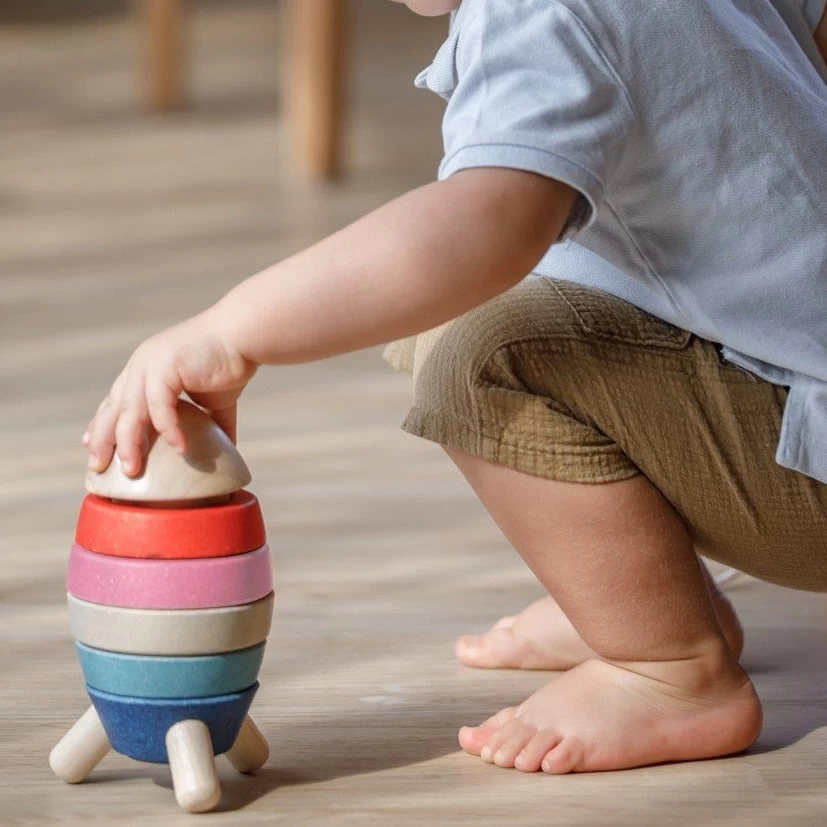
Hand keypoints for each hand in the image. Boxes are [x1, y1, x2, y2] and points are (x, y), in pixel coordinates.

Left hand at [84, 309, 257, 476]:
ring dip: (129, 444)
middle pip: (114, 409)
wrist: (243, 335)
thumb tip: (226, 448)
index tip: (92, 446)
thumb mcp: (212, 398)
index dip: (102, 424)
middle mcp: (141, 365)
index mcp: (147, 368)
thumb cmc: (229, 361)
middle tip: (99, 466)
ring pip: (131, 412)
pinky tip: (181, 450)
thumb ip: (211, 422)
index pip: (116, 400)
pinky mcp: (165, 367)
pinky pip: (160, 406)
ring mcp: (149, 364)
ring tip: (133, 470)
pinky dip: (169, 430)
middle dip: (103, 440)